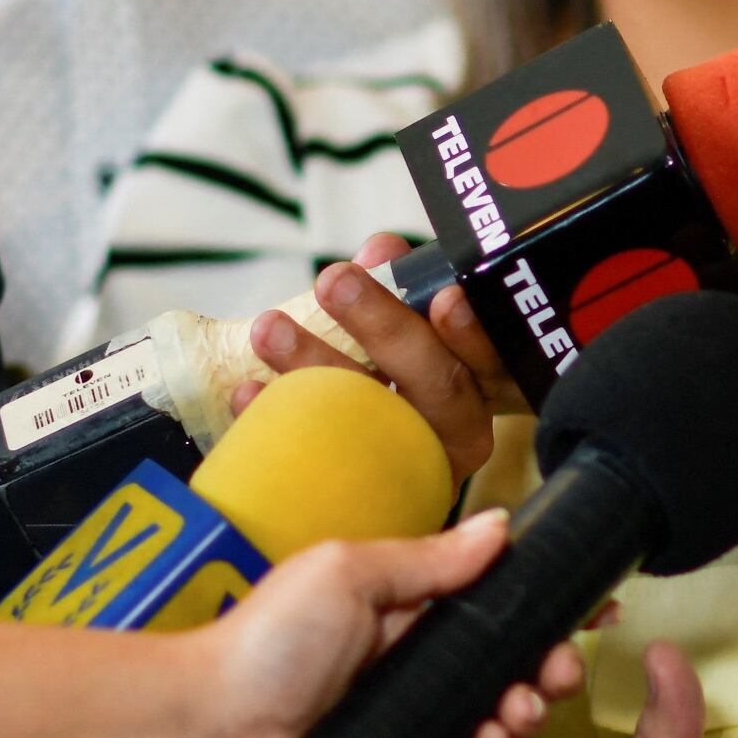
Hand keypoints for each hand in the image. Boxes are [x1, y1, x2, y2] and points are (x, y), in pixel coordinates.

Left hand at [183, 512, 586, 737]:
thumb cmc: (266, 643)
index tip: (591, 608)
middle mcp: (414, 659)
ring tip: (520, 712)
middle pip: (507, 659)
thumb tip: (500, 527)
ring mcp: (410, 715)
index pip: (491, 598)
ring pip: (494, 711)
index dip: (543, 605)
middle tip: (558, 672)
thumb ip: (429, 560)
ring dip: (525, 710)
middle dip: (548, 664)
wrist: (210, 731)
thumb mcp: (348, 574)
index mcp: (404, 605)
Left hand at [248, 234, 519, 481]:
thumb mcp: (411, 325)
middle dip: (384, 327)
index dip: (471, 334)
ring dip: (318, 365)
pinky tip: (247, 389)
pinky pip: (314, 453)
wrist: (366, 457)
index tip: (444, 297)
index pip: (490, 360)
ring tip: (269, 328)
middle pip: (436, 386)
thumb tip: (381, 248)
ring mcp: (409, 466)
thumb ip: (402, 288)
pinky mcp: (355, 488)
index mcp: (481, 386)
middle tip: (335, 280)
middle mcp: (457, 433)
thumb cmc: (398, 372)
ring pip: (372, 418)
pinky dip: (277, 416)